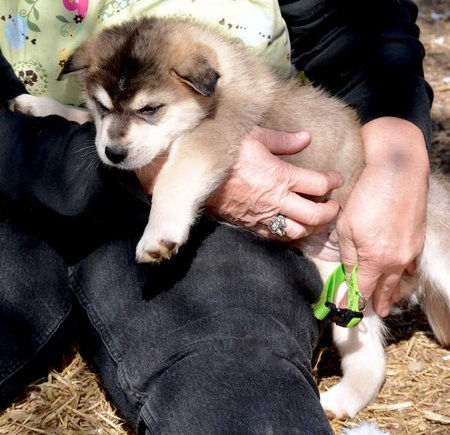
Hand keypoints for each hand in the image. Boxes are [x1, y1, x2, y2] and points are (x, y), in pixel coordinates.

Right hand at [207, 126, 343, 239]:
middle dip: (330, 212)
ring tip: (318, 220)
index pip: (318, 184)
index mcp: (280, 176)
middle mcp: (276, 200)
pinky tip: (293, 227)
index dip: (332, 181)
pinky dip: (289, 234)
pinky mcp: (250, 225)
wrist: (197, 174)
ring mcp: (263, 216)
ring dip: (313, 227)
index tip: (337, 178)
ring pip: (297, 231)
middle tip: (334, 205)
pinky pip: (275, 236)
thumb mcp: (255, 137)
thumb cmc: (226, 152)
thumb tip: (306, 137)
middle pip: (314, 214)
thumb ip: (284, 140)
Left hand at [337, 117, 429, 316]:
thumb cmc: (367, 198)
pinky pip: (412, 265)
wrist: (398, 173)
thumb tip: (348, 276)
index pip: (364, 289)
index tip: (347, 310)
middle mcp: (397, 261)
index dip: (354, 301)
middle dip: (379, 302)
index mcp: (376, 260)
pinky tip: (404, 276)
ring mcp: (411, 251)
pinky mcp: (418, 239)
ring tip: (389, 302)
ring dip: (394, 292)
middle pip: (386, 288)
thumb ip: (348, 255)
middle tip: (376, 313)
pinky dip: (406, 274)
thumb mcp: (347, 227)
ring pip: (401, 279)